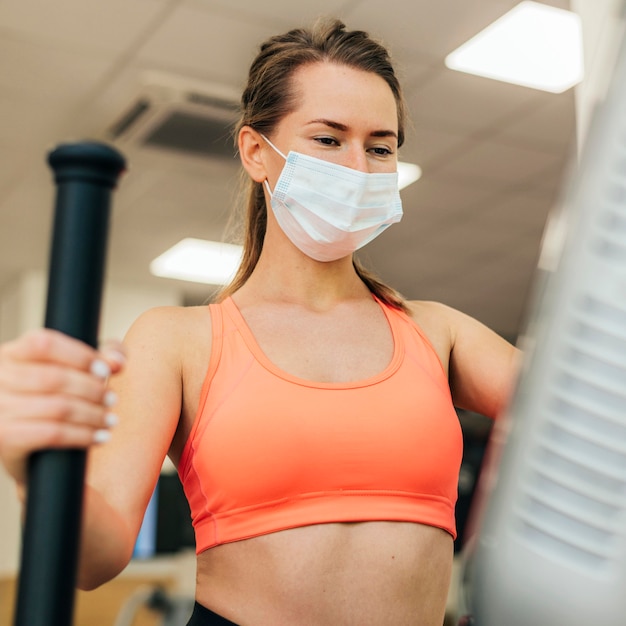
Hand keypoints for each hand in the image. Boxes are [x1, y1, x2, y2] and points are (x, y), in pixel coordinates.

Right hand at [0, 328, 125, 489]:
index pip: (44, 343)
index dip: (79, 355)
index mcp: (13, 354)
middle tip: (112, 400)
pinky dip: (82, 435)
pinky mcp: (5, 438)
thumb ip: (103, 355)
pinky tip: (100, 437)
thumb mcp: (79, 370)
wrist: (32, 450)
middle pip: (54, 378)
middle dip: (92, 389)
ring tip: (110, 420)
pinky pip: (52, 434)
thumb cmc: (57, 398)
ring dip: (93, 415)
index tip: (105, 370)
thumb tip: (117, 362)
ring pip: (57, 407)